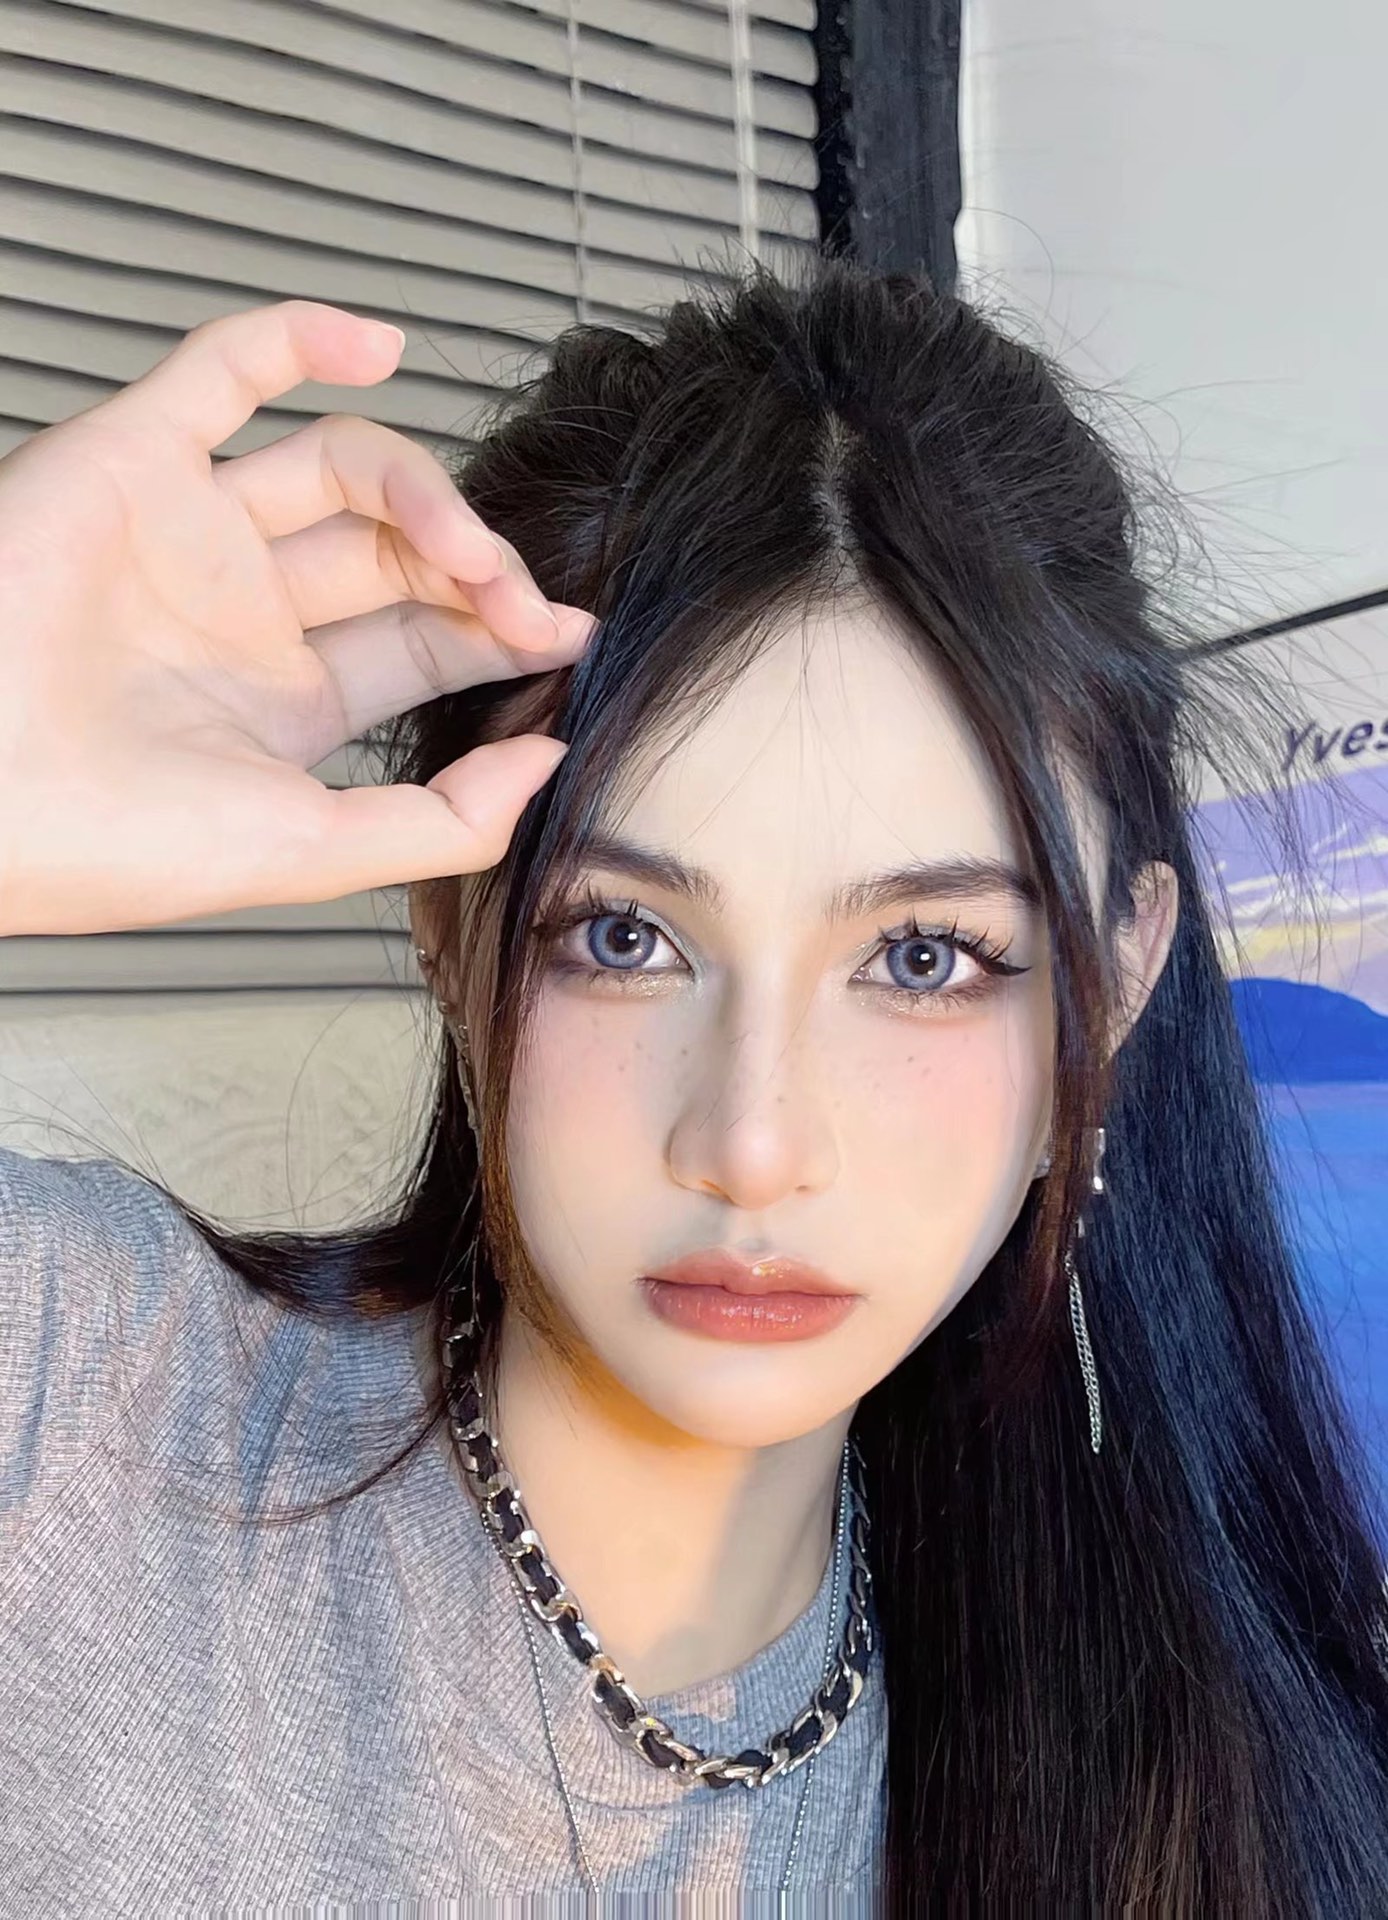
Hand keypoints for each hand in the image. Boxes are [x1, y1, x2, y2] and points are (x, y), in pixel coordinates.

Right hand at [0, 299, 595, 936]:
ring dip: (424, 492)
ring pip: (340, 466)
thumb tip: (551, 760)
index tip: (570, 637)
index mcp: (286, 705)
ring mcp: (193, 531)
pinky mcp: (133, 457)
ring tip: (468, 546)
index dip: (502, 633)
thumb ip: (443, 821)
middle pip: (396, 556)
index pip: (423, 644)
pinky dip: (300, 338)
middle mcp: (246, 613)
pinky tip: (379, 345)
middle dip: (477, 573)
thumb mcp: (308, 853)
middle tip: (528, 604)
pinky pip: (224, 367)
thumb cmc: (104, 843)